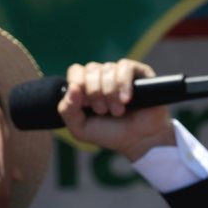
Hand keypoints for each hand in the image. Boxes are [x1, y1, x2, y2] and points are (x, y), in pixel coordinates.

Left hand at [58, 59, 175, 159]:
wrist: (139, 141)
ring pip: (107, 69)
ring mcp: (120, 73)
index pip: (76, 71)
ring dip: (110, 93)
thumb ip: (67, 111)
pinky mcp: (138, 72)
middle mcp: (103, 76)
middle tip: (104, 111)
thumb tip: (72, 88)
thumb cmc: (111, 134)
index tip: (87, 105)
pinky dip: (123, 84)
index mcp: (87, 86)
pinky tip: (126, 99)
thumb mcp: (81, 129)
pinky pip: (125, 67)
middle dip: (95, 93)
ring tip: (118, 110)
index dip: (79, 85)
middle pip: (90, 69)